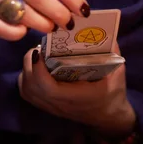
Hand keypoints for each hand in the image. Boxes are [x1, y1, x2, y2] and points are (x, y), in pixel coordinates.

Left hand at [18, 44, 136, 136]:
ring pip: (26, 89)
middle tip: (39, 47)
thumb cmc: (112, 93)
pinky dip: (26, 77)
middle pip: (31, 87)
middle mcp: (59, 104)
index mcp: (77, 97)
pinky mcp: (45, 106)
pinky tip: (36, 67)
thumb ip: (110, 49)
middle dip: (30, 63)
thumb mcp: (116, 71)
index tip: (40, 51)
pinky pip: (27, 92)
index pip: (48, 88)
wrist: (108, 117)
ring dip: (27, 69)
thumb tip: (100, 26)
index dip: (39, 69)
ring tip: (38, 55)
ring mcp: (50, 107)